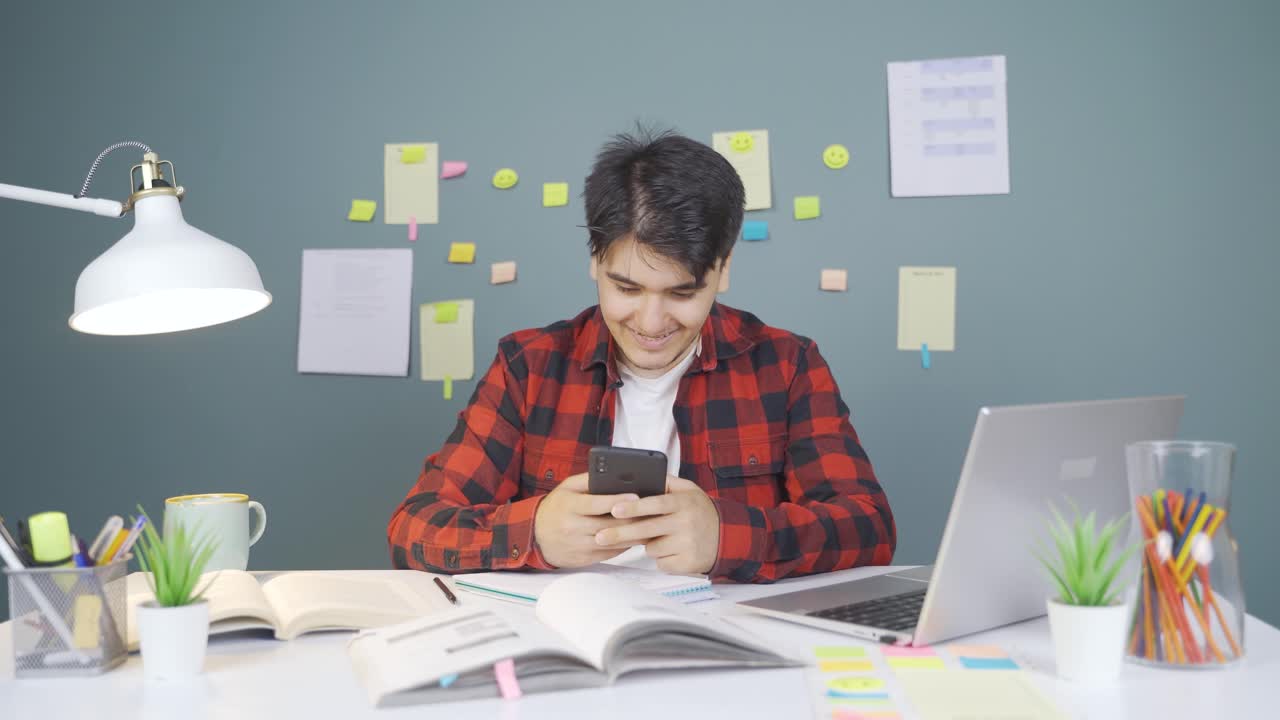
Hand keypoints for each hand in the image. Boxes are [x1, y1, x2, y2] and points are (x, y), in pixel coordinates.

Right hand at [534, 472, 642, 568]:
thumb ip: (588, 480)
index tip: (637, 497)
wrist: (535, 536)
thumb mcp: (567, 488)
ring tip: (650, 526)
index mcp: (569, 506)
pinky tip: (635, 538)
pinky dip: (623, 546)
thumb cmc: (556, 507)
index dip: (617, 501)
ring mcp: (578, 546)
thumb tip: (613, 475)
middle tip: (651, 512)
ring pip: (612, 542)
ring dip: (632, 535)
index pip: (596, 504)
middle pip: (608, 525)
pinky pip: (609, 554)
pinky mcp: (583, 559)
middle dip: (631, 519)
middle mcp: (572, 527)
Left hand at [596, 475, 719, 574]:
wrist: (726, 536)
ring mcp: (687, 545)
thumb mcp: (688, 490)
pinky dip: (662, 558)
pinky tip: (673, 550)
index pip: (655, 504)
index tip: (614, 509)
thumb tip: (638, 476)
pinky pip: (661, 563)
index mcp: (683, 502)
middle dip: (621, 534)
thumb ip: (665, 483)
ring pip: (652, 548)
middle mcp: (686, 523)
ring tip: (663, 537)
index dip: (634, 507)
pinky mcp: (687, 564)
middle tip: (600, 536)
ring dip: (650, 545)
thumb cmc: (699, 511)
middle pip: (647, 530)